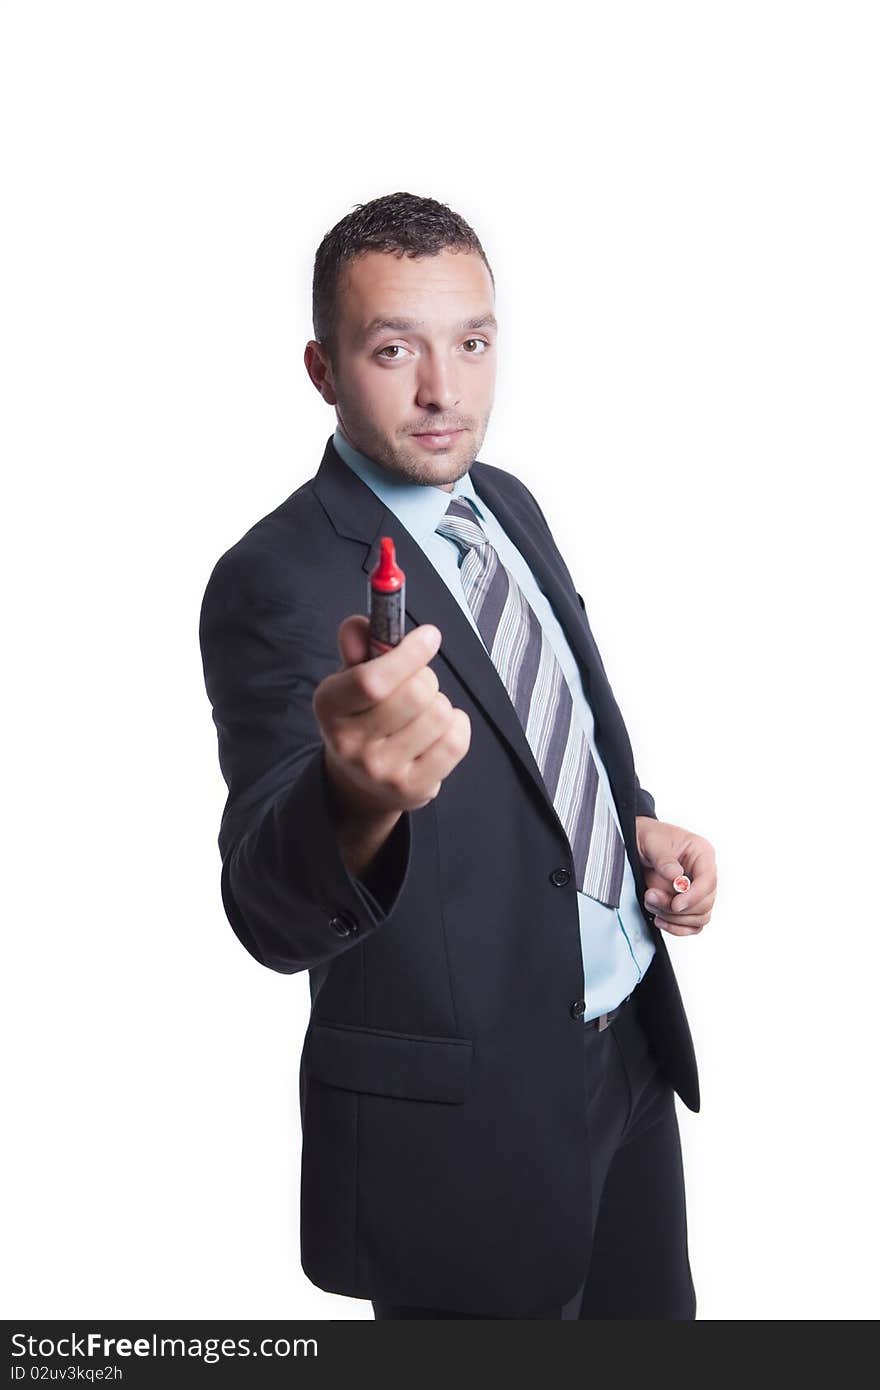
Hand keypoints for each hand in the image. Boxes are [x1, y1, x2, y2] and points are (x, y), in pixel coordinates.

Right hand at [314, 615, 470, 822]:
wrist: (360, 781)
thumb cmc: (363, 714)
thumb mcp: (351, 676)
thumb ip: (356, 644)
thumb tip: (358, 626)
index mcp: (329, 707)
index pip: (373, 680)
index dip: (409, 654)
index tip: (430, 636)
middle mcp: (351, 743)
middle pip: (416, 694)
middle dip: (427, 677)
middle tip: (419, 683)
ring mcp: (382, 771)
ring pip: (440, 714)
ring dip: (441, 703)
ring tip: (424, 711)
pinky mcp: (412, 788)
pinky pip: (456, 741)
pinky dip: (457, 725)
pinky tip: (440, 730)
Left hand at [635, 816, 716, 936]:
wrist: (636, 843)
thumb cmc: (648, 837)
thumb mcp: (653, 842)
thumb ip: (665, 860)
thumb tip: (677, 878)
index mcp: (702, 853)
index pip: (708, 881)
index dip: (694, 896)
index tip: (675, 904)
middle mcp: (703, 873)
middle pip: (705, 903)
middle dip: (677, 908)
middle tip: (651, 896)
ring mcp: (697, 890)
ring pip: (699, 917)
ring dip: (673, 918)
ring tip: (650, 902)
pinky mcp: (688, 904)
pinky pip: (692, 925)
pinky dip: (676, 928)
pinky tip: (659, 919)